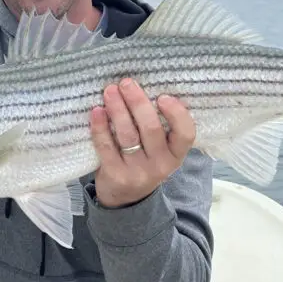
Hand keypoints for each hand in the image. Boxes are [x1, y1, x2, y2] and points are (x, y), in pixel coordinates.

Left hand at [89, 78, 195, 208]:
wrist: (125, 198)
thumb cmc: (144, 160)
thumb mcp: (161, 150)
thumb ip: (161, 126)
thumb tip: (149, 88)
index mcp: (176, 154)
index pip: (186, 134)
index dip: (177, 114)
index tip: (163, 96)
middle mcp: (160, 165)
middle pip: (151, 129)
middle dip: (138, 103)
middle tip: (126, 83)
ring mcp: (137, 171)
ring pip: (128, 135)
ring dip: (118, 109)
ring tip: (110, 91)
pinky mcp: (115, 174)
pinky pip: (106, 146)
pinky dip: (100, 127)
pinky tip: (97, 111)